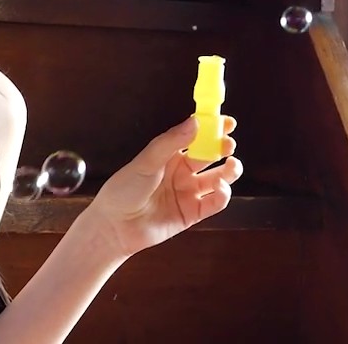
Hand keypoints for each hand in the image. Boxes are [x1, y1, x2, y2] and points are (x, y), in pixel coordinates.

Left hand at [84, 115, 241, 260]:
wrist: (115, 226)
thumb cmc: (124, 189)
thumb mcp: (147, 161)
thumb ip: (171, 142)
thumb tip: (195, 121)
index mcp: (170, 155)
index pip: (197, 137)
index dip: (213, 129)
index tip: (227, 122)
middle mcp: (182, 172)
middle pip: (211, 157)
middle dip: (223, 149)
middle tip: (229, 145)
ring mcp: (188, 193)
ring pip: (218, 179)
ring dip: (230, 171)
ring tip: (233, 165)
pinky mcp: (192, 214)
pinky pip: (214, 203)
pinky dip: (223, 195)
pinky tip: (221, 187)